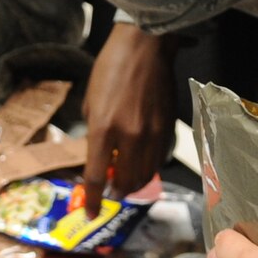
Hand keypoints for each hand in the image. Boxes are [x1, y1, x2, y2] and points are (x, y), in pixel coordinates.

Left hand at [80, 23, 177, 216]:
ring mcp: (152, 133)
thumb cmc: (112, 66)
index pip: (96, 176)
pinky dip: (149, 169)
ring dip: (133, 185)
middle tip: (109, 192)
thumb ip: (93, 129)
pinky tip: (142, 165)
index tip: (90, 212)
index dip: (93, 200)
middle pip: (124, 182)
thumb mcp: (91, 99)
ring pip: (145, 175)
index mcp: (103, 127)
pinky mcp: (168, 128)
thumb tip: (96, 152)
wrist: (145, 45)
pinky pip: (158, 160)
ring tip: (126, 182)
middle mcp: (129, 136)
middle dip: (115, 194)